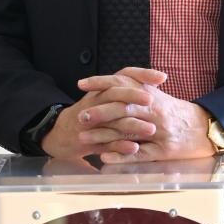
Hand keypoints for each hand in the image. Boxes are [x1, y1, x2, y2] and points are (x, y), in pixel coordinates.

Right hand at [40, 72, 156, 159]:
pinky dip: (119, 146)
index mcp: (104, 88)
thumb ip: (127, 88)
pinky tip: (134, 148)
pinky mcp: (88, 140)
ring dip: (131, 125)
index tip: (162, 77)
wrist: (61, 134)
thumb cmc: (92, 113)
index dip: (143, 74)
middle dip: (134, 96)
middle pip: (114, 93)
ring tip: (151, 130)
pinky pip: (105, 143)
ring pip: (111, 120)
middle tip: (152, 99)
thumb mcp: (106, 97)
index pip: (124, 74)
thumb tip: (158, 79)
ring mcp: (91, 121)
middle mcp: (96, 100)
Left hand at [78, 69, 213, 163]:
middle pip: (123, 107)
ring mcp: (159, 131)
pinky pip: (140, 153)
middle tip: (79, 115)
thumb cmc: (180, 113)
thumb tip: (114, 83)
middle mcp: (155, 110)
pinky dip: (121, 154)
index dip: (101, 83)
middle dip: (99, 110)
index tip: (81, 84)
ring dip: (103, 135)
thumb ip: (139, 89)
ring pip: (127, 130)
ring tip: (83, 137)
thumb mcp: (159, 96)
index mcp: (152, 95)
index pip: (123, 84)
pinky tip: (105, 157)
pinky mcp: (163, 150)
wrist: (207, 128)